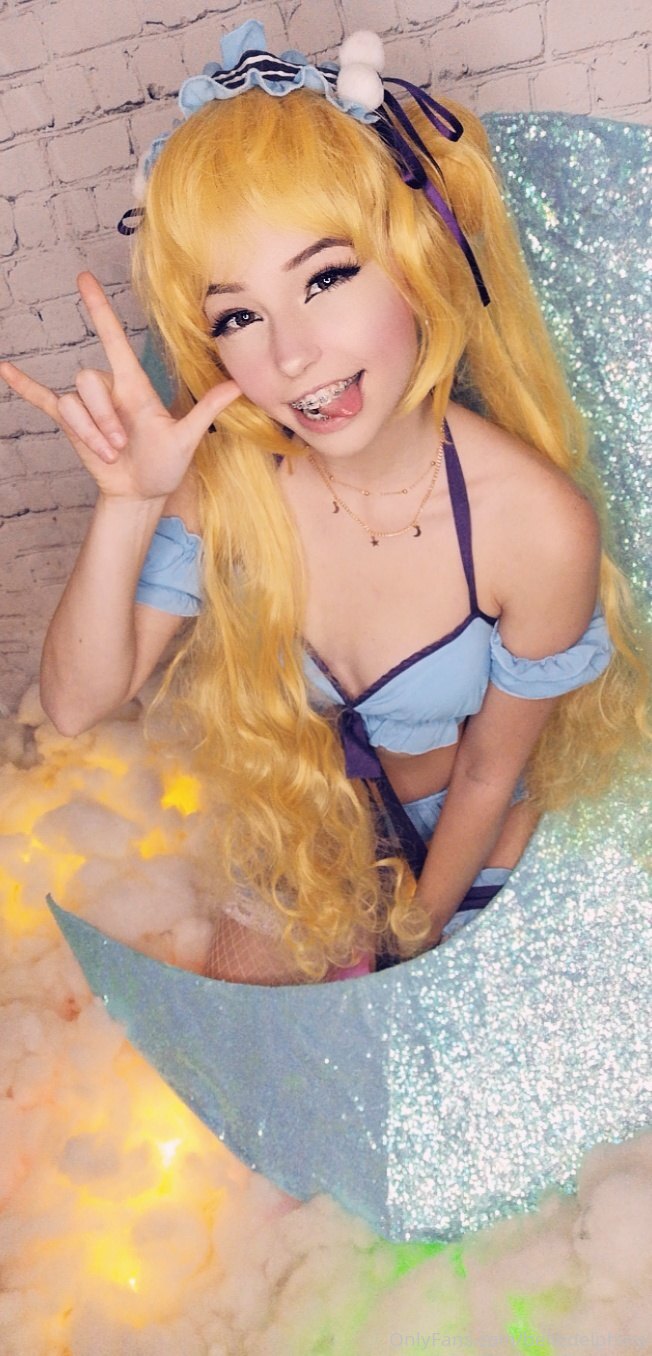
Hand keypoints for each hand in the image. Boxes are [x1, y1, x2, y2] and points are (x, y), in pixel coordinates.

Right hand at [0, 272, 240, 501]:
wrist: (141, 492)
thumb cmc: (166, 465)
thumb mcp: (187, 439)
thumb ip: (207, 410)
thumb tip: (238, 386)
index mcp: (134, 386)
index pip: (113, 339)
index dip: (100, 310)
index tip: (85, 279)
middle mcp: (109, 390)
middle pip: (87, 380)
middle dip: (102, 419)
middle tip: (121, 446)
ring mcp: (88, 407)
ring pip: (72, 404)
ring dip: (89, 433)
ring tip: (110, 453)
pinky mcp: (72, 424)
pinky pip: (44, 400)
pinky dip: (25, 386)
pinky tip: (5, 371)